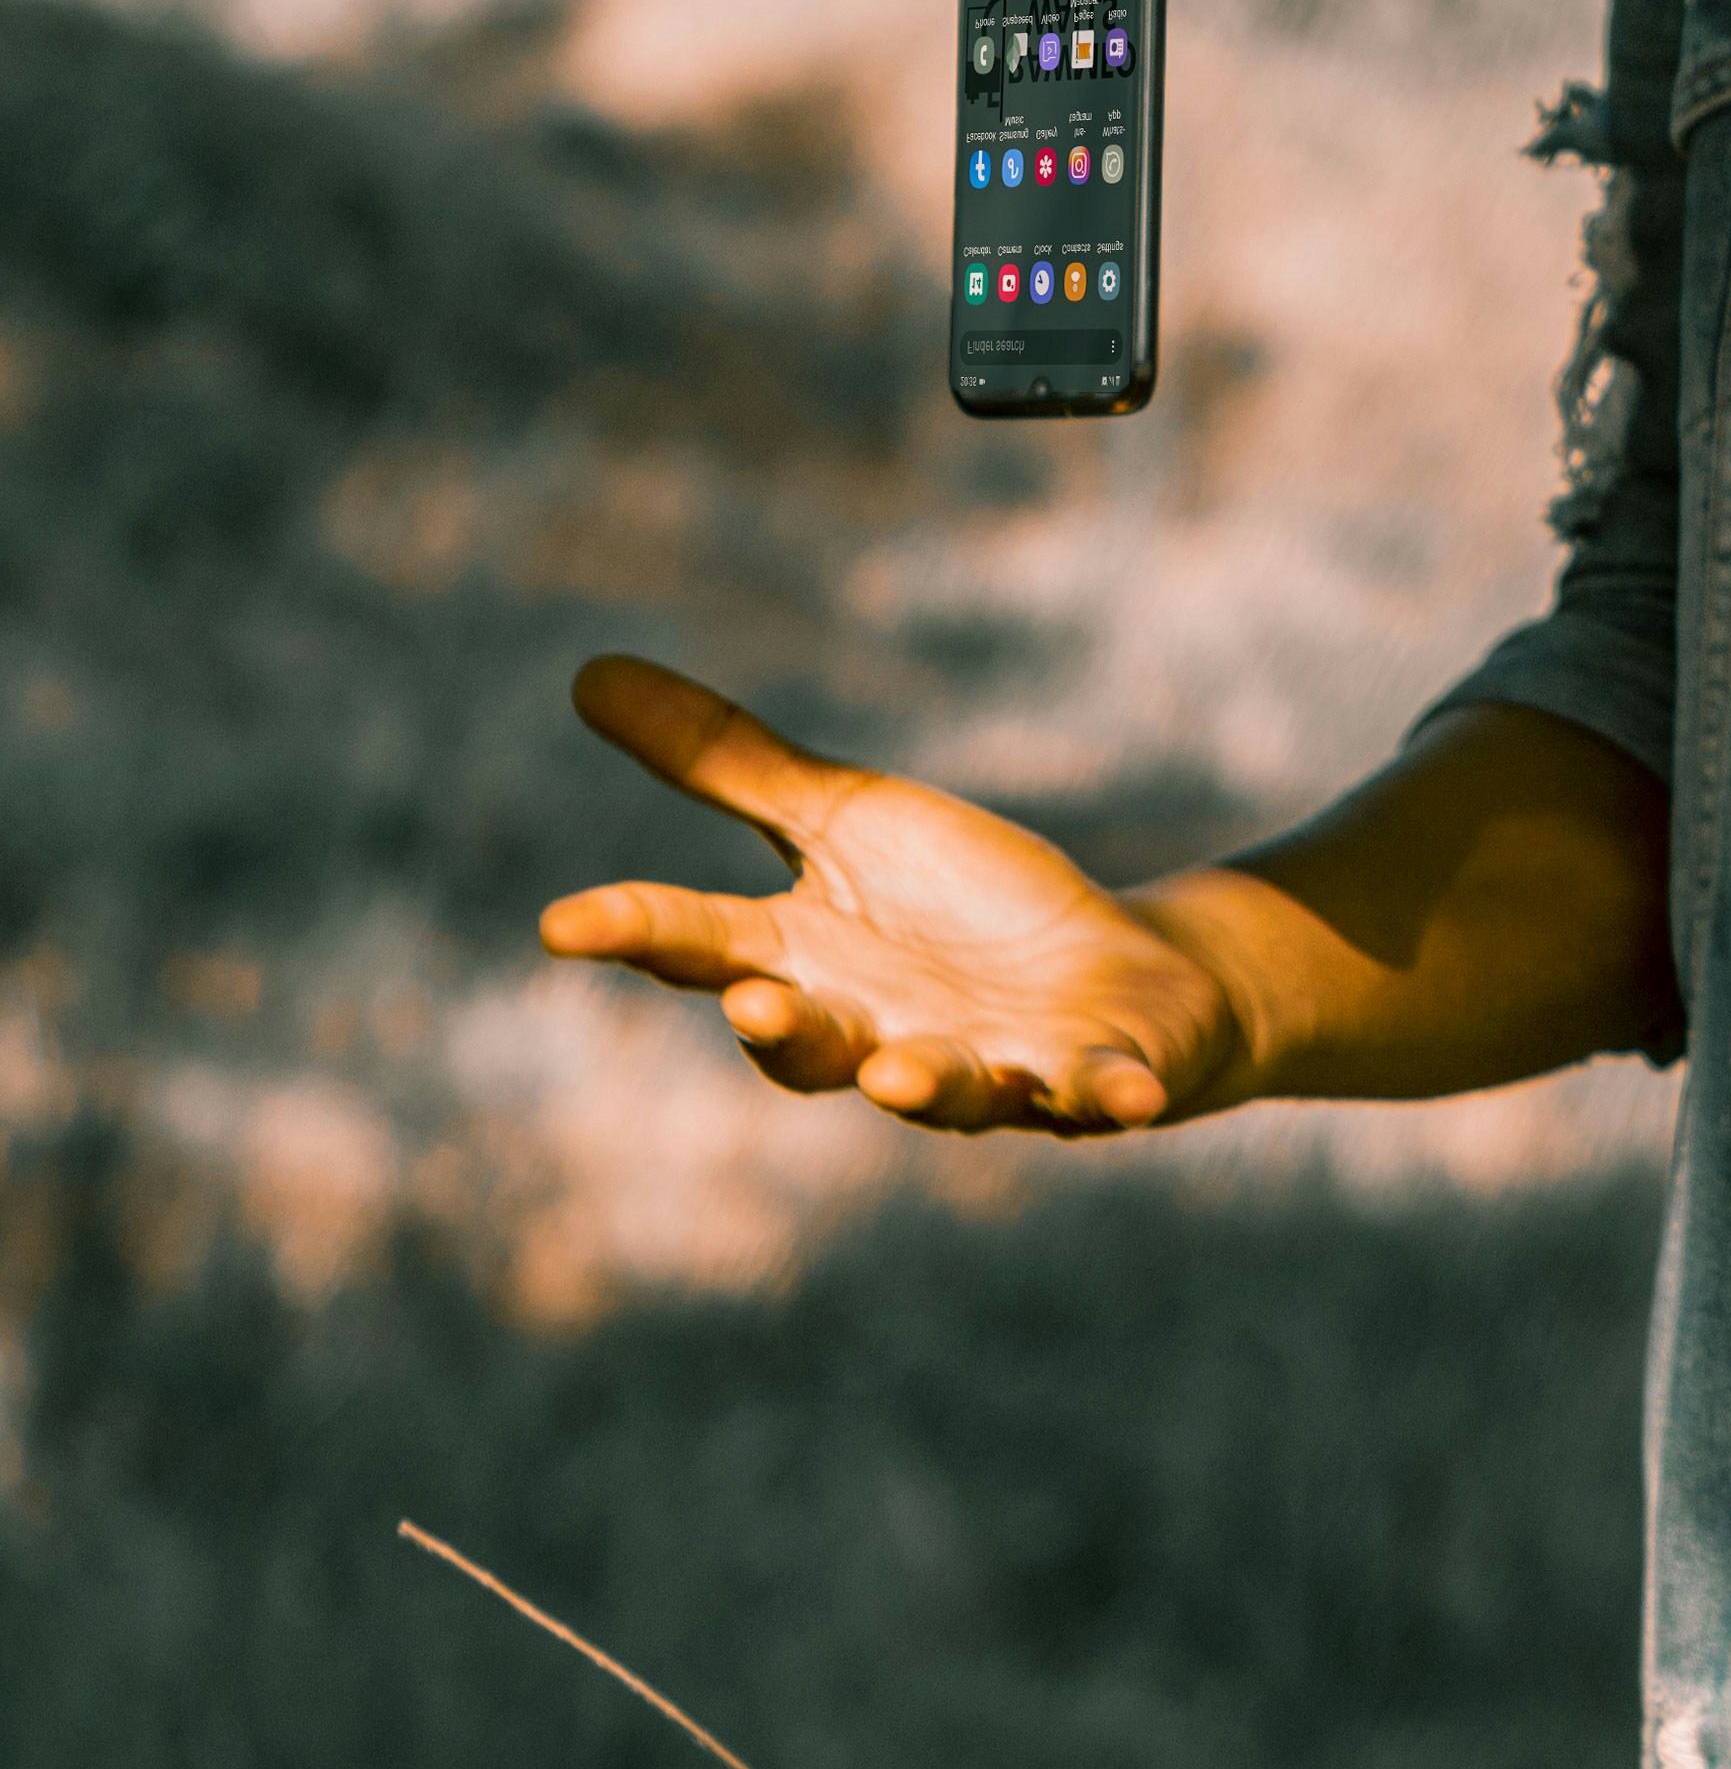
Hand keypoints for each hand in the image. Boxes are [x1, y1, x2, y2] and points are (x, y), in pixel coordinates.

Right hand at [541, 657, 1257, 1135]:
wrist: (1118, 978)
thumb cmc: (962, 903)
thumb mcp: (847, 818)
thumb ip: (729, 768)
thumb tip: (588, 672)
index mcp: (813, 964)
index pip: (705, 949)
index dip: (636, 934)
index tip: (562, 923)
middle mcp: (884, 1034)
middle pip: (814, 1044)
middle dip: (786, 1032)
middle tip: (758, 1004)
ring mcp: (992, 1067)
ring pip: (948, 1090)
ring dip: (924, 1084)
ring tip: (897, 1073)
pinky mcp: (1096, 1079)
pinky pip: (1102, 1096)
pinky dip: (1112, 1096)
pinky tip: (1129, 1097)